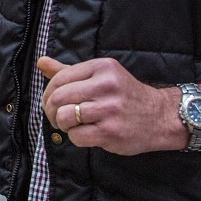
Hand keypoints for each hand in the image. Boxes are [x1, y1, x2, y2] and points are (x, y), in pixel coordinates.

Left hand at [38, 56, 182, 154]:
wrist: (159, 116)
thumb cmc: (124, 96)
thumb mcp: (100, 76)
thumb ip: (69, 70)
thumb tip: (41, 62)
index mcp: (102, 67)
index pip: (60, 78)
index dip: (48, 93)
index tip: (52, 102)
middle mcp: (106, 85)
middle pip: (59, 97)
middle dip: (51, 110)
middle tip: (57, 117)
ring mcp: (109, 109)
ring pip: (64, 116)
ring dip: (62, 124)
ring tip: (71, 125)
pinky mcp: (111, 131)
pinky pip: (77, 136)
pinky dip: (74, 137)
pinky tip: (84, 134)